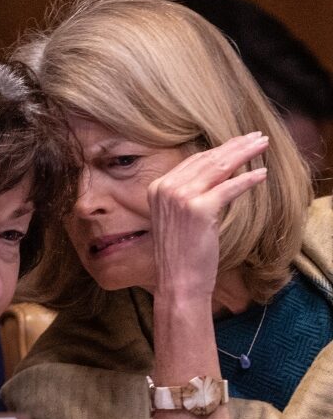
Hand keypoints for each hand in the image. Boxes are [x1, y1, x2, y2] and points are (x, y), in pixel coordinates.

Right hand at [147, 132, 268, 299]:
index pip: (193, 161)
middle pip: (206, 159)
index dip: (218, 150)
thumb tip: (217, 174)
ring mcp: (180, 197)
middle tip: (256, 137)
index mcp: (157, 188)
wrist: (178, 281)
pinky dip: (247, 180)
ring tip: (262, 145)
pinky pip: (229, 188)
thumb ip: (188, 194)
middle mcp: (165, 188)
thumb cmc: (181, 253)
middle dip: (234, 145)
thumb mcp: (178, 218)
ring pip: (219, 168)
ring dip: (244, 154)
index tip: (237, 143)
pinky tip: (262, 174)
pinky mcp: (199, 209)